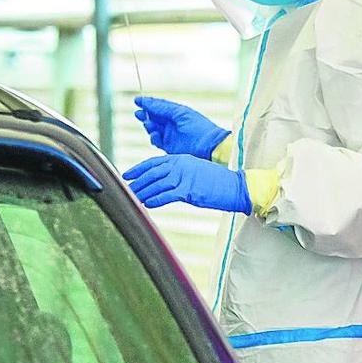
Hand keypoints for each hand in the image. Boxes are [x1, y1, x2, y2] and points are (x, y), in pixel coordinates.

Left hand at [123, 155, 251, 213]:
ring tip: (133, 198)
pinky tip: (147, 204)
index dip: (139, 169)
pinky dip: (155, 200)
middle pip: (152, 173)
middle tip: (126, 189)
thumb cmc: (217, 182)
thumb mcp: (196, 172)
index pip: (154, 162)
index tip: (127, 174)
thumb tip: (164, 184)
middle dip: (138, 182)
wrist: (235, 186)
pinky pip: (166, 195)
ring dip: (143, 192)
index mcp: (182, 158)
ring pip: (157, 184)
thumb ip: (180, 175)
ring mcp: (185, 177)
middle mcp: (181, 165)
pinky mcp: (189, 190)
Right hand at [135, 96, 229, 158]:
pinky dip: (154, 138)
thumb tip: (146, 101)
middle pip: (154, 117)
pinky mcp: (169, 147)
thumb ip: (162, 108)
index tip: (136, 100)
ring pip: (153, 129)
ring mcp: (171, 135)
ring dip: (149, 126)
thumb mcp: (180, 114)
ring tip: (149, 125)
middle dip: (145, 115)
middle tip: (139, 114)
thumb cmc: (199, 128)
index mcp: (177, 112)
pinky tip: (156, 136)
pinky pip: (157, 141)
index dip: (148, 103)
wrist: (209, 147)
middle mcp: (173, 123)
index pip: (159, 105)